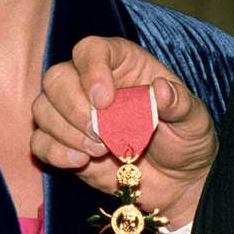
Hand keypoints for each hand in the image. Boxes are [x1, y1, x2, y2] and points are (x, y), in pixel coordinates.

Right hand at [31, 36, 217, 224]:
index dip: (91, 69)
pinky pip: (40, 141)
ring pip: (43, 108)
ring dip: (66, 132)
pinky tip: (81, 162)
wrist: (179, 183)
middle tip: (101, 134)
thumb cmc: (185, 140)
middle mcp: (91, 83)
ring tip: (99, 151)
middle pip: (57, 77)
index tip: (104, 99)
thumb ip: (179, 103)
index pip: (91, 50)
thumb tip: (161, 89)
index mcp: (122, 64)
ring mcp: (74, 114)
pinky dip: (55, 151)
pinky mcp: (65, 144)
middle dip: (73, 107)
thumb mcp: (193, 120)